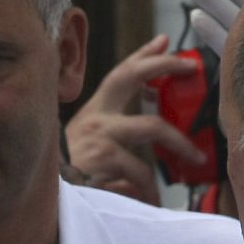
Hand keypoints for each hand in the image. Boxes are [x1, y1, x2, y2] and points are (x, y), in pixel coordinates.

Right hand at [65, 34, 204, 203]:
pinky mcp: (105, 157)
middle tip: (190, 66)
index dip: (142, 56)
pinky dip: (151, 190)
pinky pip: (142, 172)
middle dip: (163, 64)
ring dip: (181, 144)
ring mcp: (99, 135)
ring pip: (153, 127)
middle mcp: (94, 118)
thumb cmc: (66, 184)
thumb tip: (141, 180)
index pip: (119, 76)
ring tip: (197, 158)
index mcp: (92, 116)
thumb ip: (116, 163)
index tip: (163, 41)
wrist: (45, 202)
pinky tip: (154, 202)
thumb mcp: (89, 161)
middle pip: (130, 77)